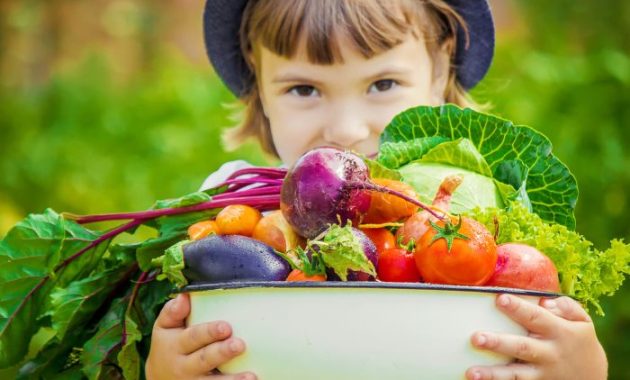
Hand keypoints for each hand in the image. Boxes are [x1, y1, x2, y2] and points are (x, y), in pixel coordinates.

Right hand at [146, 293, 255, 379]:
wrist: (159, 377)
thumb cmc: (169, 344)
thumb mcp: (164, 327)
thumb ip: (173, 311)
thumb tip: (185, 295)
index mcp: (175, 345)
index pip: (193, 337)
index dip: (209, 332)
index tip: (227, 326)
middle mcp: (184, 366)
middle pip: (205, 359)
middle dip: (222, 353)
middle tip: (240, 345)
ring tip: (251, 376)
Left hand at [465, 294, 606, 379]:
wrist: (593, 376)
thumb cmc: (579, 341)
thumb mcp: (582, 321)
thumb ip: (566, 307)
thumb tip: (544, 300)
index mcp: (559, 332)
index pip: (536, 317)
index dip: (518, 308)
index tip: (499, 299)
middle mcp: (549, 354)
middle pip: (521, 348)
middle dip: (498, 343)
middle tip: (475, 338)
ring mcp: (542, 374)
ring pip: (516, 375)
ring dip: (493, 374)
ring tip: (471, 372)